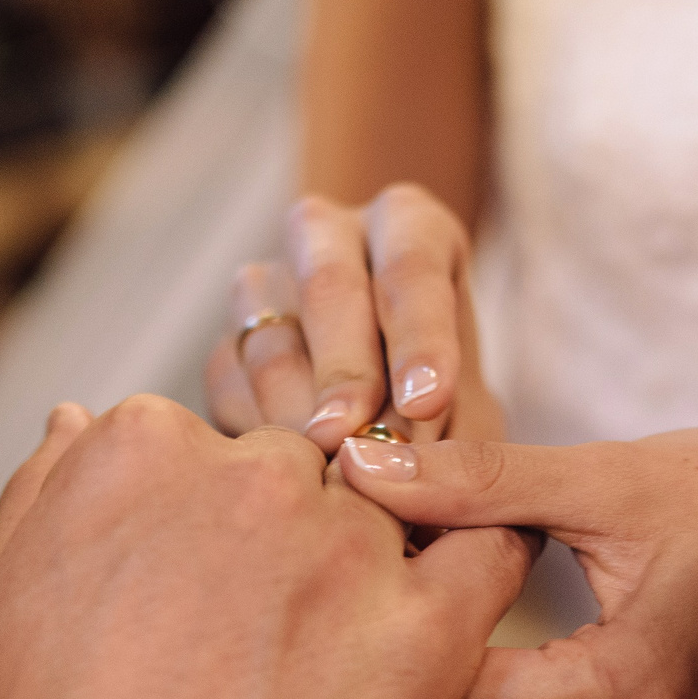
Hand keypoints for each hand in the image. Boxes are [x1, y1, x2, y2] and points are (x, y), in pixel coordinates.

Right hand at [0, 398, 535, 698]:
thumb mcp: (0, 590)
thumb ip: (49, 484)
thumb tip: (77, 418)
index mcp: (142, 449)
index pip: (215, 446)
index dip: (216, 523)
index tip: (207, 592)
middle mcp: (249, 477)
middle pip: (305, 474)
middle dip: (294, 542)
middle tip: (269, 642)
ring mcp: (341, 547)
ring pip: (392, 513)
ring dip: (376, 571)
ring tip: (337, 665)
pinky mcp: (420, 628)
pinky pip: (491, 555)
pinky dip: (488, 562)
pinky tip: (454, 611)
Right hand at [206, 186, 504, 454]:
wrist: (390, 422)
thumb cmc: (444, 404)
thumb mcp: (469, 409)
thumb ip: (448, 428)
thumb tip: (394, 455)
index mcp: (409, 224)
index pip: (411, 265)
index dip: (418, 336)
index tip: (425, 404)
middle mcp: (331, 235)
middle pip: (329, 287)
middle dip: (346, 373)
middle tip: (355, 440)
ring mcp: (268, 283)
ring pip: (272, 342)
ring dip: (303, 416)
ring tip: (336, 474)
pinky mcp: (228, 344)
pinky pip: (232, 388)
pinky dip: (266, 436)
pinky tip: (299, 471)